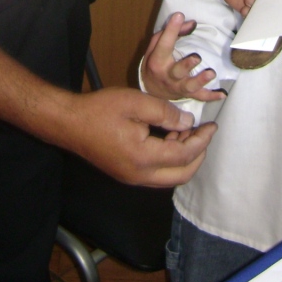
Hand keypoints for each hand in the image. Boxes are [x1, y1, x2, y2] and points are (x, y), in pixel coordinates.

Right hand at [65, 86, 217, 186]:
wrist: (69, 123)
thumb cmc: (99, 110)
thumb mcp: (137, 103)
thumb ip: (166, 113)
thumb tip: (189, 123)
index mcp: (143, 158)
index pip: (184, 155)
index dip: (202, 141)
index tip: (212, 126)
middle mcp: (139, 175)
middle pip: (181, 176)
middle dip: (198, 155)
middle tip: (204, 134)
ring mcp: (131, 178)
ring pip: (169, 177)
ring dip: (183, 158)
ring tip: (186, 131)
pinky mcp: (126, 174)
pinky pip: (156, 174)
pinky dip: (169, 160)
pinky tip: (168, 137)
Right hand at [142, 12, 226, 100]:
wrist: (150, 89)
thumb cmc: (155, 62)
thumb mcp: (156, 46)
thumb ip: (170, 33)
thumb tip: (191, 23)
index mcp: (158, 60)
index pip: (164, 44)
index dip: (171, 29)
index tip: (179, 15)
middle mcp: (167, 75)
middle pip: (177, 71)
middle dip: (187, 65)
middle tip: (197, 57)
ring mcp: (177, 87)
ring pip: (189, 86)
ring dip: (201, 80)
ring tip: (211, 73)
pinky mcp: (186, 94)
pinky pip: (200, 97)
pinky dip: (211, 96)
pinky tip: (222, 94)